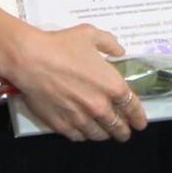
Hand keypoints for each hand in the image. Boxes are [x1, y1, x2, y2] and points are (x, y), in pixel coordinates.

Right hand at [0, 22, 146, 141]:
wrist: (30, 60)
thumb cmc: (62, 46)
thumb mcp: (91, 35)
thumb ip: (110, 43)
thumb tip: (119, 51)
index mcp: (112, 86)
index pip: (132, 107)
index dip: (138, 117)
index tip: (141, 123)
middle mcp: (99, 106)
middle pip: (117, 126)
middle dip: (123, 131)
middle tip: (124, 133)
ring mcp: (80, 118)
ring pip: (98, 134)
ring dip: (104, 135)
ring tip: (105, 134)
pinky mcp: (61, 125)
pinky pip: (78, 136)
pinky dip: (83, 135)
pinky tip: (83, 133)